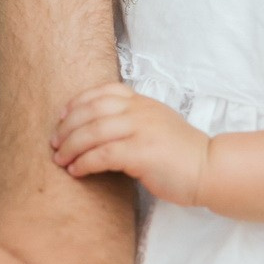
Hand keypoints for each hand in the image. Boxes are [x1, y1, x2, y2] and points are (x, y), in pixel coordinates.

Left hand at [52, 82, 209, 206]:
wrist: (209, 169)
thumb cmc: (181, 153)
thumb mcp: (157, 124)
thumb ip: (133, 119)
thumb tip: (98, 127)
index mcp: (143, 102)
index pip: (103, 92)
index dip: (77, 102)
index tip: (62, 116)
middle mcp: (140, 111)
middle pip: (91, 111)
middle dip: (67, 127)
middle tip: (54, 143)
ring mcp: (141, 130)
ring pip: (93, 132)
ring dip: (71, 146)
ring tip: (60, 159)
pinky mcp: (142, 153)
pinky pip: (103, 154)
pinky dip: (84, 162)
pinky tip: (76, 171)